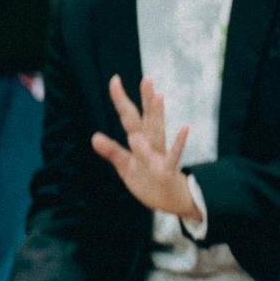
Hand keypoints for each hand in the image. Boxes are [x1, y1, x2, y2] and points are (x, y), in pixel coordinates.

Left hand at [92, 73, 208, 223]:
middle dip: (146, 100)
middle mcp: (151, 143)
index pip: (130, 117)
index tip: (114, 79)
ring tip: (158, 97)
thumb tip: (94, 137)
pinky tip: (185, 127)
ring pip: (158, 132)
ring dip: (158, 115)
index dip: (121, 100)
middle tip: (147, 79)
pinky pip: (173, 155)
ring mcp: (160, 155)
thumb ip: (112, 151)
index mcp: (140, 141)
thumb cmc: (146, 180)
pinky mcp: (167, 169)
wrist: (168, 201)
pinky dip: (179, 142)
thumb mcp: (126, 166)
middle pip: (146, 119)